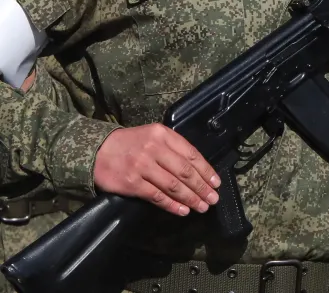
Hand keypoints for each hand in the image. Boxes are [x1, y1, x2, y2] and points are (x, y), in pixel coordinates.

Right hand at [93, 124, 220, 215]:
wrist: (96, 150)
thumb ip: (173, 148)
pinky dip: (171, 205)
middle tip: (213, 199)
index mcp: (164, 135)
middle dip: (202, 187)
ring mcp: (142, 166)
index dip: (206, 170)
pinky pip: (156, 196)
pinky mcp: (131, 183)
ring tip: (202, 207)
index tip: (216, 182)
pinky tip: (182, 210)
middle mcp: (154, 149)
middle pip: (185, 171)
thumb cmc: (130, 144)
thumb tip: (198, 168)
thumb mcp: (153, 136)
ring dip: (190, 198)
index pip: (191, 154)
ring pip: (173, 185)